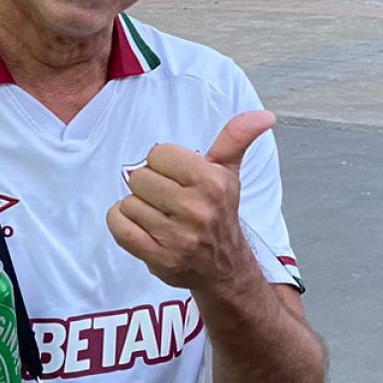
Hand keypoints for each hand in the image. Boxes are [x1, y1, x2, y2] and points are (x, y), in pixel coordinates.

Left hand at [106, 110, 274, 292]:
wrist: (224, 267)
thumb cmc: (219, 212)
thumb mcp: (228, 172)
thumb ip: (236, 138)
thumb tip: (264, 115)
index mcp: (212, 182)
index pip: (157, 154)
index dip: (164, 165)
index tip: (178, 180)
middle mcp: (196, 209)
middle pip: (139, 177)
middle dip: (150, 187)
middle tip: (169, 201)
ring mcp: (177, 237)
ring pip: (128, 202)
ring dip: (138, 209)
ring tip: (160, 217)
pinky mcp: (158, 257)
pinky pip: (118, 225)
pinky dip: (121, 223)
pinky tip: (142, 227)